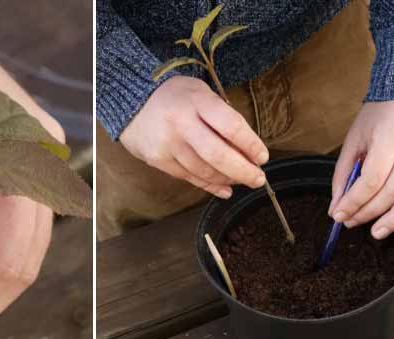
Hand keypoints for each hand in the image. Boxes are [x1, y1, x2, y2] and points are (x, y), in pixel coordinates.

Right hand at [120, 75, 268, 197]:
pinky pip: (189, 177)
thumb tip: (247, 151)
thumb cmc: (175, 96)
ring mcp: (167, 144)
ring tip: (242, 180)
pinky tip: (224, 189)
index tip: (262, 157)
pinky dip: (209, 185)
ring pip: (204, 171)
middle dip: (244, 171)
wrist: (131, 101)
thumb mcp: (201, 94)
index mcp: (196, 102)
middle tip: (259, 179)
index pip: (231, 127)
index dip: (251, 145)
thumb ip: (222, 117)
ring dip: (228, 179)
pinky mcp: (158, 160)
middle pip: (219, 155)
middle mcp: (181, 124)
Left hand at [329, 101, 393, 238]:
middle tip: (352, 223)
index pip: (372, 179)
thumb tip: (337, 205)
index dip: (354, 201)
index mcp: (390, 137)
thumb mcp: (354, 139)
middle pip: (393, 190)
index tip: (339, 215)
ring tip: (378, 231)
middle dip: (370, 212)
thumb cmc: (378, 115)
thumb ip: (344, 173)